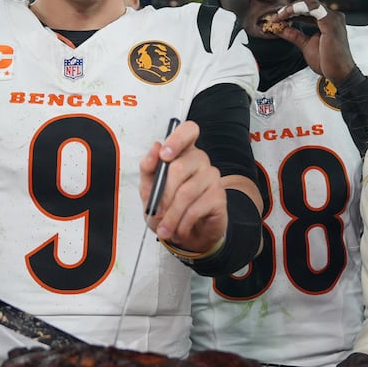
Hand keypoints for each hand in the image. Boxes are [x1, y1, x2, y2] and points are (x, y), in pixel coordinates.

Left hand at [138, 120, 225, 254]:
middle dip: (163, 194)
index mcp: (182, 153)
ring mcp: (212, 177)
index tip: (164, 155)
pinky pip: (197, 208)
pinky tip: (180, 229)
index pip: (188, 131)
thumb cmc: (168, 208)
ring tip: (165, 228)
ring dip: (171, 215)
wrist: (187, 235)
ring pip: (186, 192)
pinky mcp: (219, 196)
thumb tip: (154, 150)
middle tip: (156, 211)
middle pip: (180, 167)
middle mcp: (199, 160)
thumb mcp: (149, 189)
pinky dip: (183, 223)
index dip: (177, 139)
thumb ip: (148, 169)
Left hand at [272, 0, 358, 84]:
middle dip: (289, 8)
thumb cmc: (327, 61)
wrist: (339, 73)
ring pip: (309, 2)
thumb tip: (279, 28)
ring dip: (291, 8)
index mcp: (327, 20)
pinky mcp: (331, 22)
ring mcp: (333, 17)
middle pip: (307, 2)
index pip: (307, 9)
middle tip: (275, 17)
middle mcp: (332, 16)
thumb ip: (293, 35)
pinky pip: (312, 8)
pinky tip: (286, 16)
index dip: (290, 12)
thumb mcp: (305, 44)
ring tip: (279, 16)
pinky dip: (297, 9)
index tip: (276, 19)